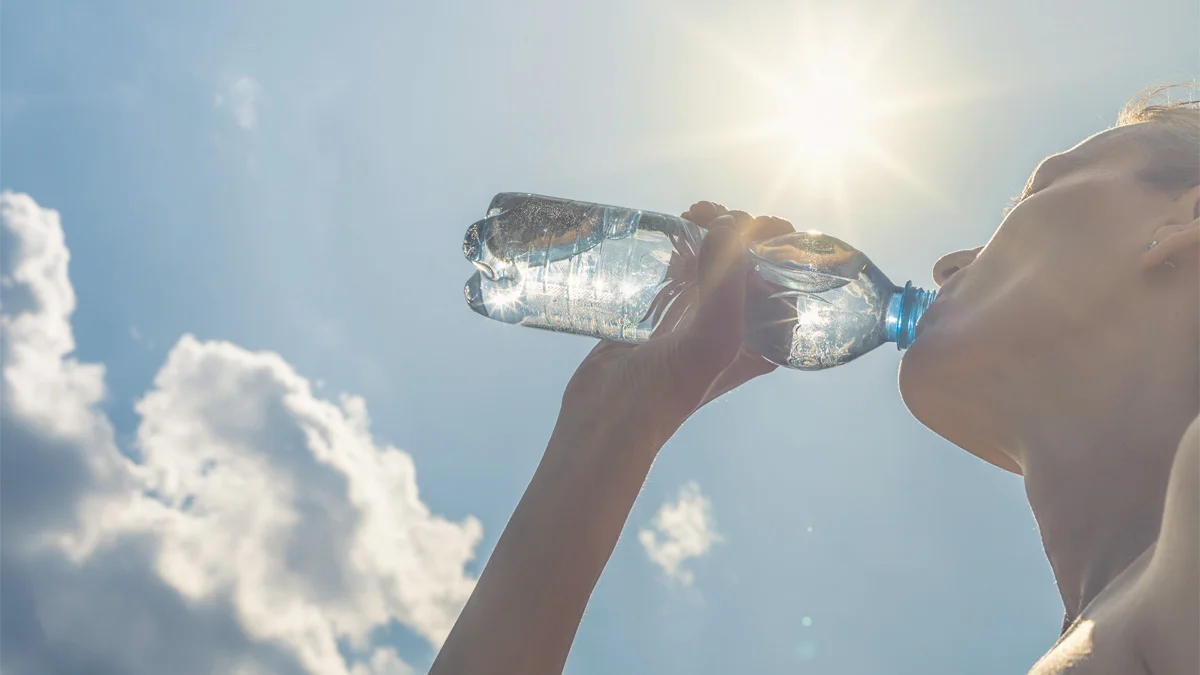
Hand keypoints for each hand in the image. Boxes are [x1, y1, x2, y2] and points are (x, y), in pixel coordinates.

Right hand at [558, 202, 795, 448]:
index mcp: (763, 340)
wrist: (607, 415)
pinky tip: (676, 226)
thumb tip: (729, 224)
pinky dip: (685, 241)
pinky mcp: (666, 308)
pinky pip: (685, 265)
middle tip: (715, 216)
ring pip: (718, 258)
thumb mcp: (712, 341)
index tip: (759, 223)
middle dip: (742, 230)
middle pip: (752, 263)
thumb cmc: (666, 390)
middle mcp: (737, 326)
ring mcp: (699, 315)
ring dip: (713, 229)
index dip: (779, 245)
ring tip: (694, 214)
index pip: (787, 280)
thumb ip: (727, 284)